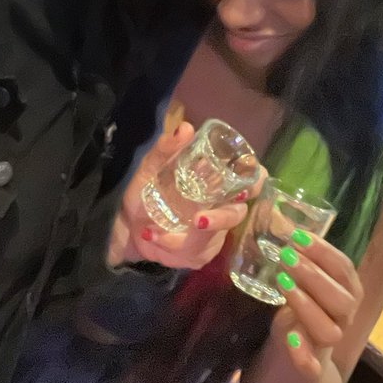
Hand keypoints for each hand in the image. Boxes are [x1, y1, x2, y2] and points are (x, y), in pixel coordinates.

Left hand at [108, 122, 252, 269]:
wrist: (126, 224)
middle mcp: (222, 208)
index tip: (245, 186)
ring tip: (153, 231)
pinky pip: (192, 252)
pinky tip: (152, 236)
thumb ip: (167, 148)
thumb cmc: (146, 191)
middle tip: (198, 218)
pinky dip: (169, 245)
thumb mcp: (152, 167)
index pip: (252, 180)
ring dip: (184, 237)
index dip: (256, 182)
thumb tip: (186, 128)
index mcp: (217, 183)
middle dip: (220, 218)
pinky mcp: (200, 255)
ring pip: (211, 238)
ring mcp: (213, 235)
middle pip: (237, 214)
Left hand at [272, 233, 362, 378]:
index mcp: (348, 291)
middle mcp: (345, 316)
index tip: (297, 236)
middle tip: (286, 256)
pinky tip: (290, 340)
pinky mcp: (313, 366)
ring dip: (306, 305)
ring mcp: (330, 342)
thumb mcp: (303, 281)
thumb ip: (299, 258)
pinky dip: (304, 355)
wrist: (303, 355)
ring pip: (329, 329)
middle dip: (313, 276)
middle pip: (341, 299)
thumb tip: (280, 220)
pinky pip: (313, 366)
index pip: (344, 269)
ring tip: (282, 284)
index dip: (323, 252)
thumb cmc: (305, 306)